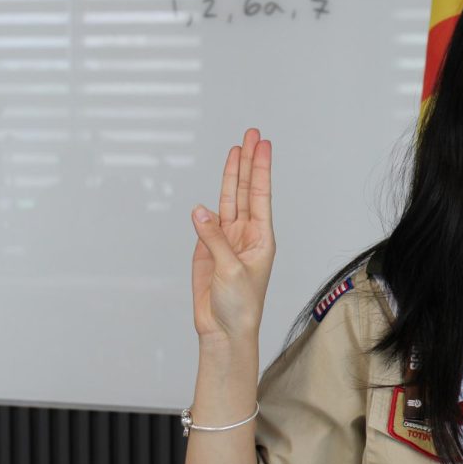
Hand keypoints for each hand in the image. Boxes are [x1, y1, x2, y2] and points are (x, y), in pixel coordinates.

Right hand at [190, 128, 274, 343]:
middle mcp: (246, 234)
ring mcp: (226, 240)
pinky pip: (205, 223)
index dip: (260, 168)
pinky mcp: (207, 250)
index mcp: (261, 237)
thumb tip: (200, 211)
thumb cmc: (240, 305)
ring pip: (227, 201)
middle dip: (248, 162)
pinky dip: (204, 209)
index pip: (261, 195)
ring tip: (235, 149)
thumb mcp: (231, 270)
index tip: (262, 144)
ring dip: (231, 176)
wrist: (223, 330)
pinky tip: (207, 195)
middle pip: (246, 190)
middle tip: (251, 134)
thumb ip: (215, 239)